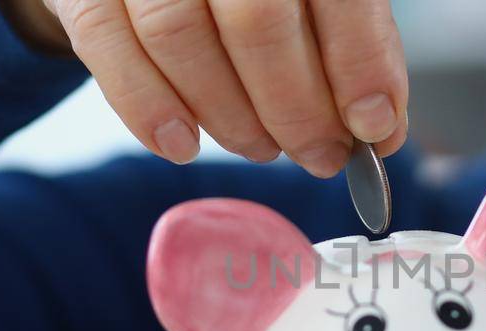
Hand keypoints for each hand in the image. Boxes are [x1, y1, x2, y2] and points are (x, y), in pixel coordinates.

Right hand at [3, 0, 408, 175]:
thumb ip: (351, 44)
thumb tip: (380, 127)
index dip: (358, 63)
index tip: (373, 126)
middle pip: (257, 20)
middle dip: (296, 107)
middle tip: (319, 154)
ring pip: (179, 36)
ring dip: (229, 115)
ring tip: (260, 147)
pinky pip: (105, 44)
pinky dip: (146, 107)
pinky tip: (181, 143)